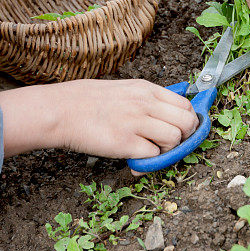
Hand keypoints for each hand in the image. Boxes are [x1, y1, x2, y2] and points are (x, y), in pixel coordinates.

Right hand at [0, 79, 198, 159]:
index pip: (185, 105)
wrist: (60, 111)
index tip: (182, 130)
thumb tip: (166, 116)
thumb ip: (147, 100)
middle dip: (185, 137)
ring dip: (167, 150)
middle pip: (187, 122)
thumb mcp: (124, 90)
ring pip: (175, 138)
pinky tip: (135, 160)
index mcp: (146, 89)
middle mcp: (145, 103)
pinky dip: (148, 161)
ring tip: (152, 151)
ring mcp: (136, 122)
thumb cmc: (87, 102)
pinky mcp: (125, 143)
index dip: (189, 121)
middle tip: (170, 144)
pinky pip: (153, 155)